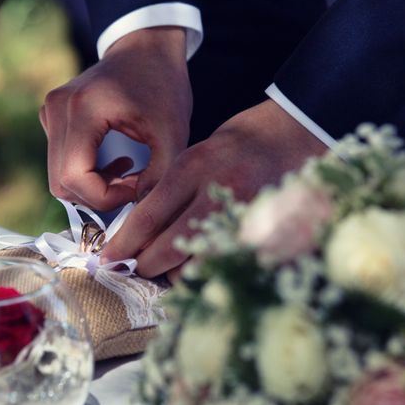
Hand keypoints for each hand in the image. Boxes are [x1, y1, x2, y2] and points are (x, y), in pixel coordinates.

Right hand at [40, 27, 191, 210]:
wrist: (145, 48)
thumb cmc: (163, 86)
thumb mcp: (173, 134)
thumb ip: (158, 177)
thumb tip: (138, 210)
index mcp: (83, 109)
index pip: (74, 177)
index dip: (105, 198)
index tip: (136, 190)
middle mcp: (57, 108)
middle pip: (62, 182)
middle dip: (98, 196)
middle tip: (132, 186)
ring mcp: (50, 111)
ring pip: (58, 177)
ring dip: (91, 187)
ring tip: (126, 172)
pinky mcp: (51, 116)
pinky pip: (59, 163)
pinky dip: (84, 173)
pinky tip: (111, 161)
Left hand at [101, 99, 327, 279]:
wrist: (296, 132)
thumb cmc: (239, 142)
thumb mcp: (196, 154)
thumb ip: (170, 191)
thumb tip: (142, 230)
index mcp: (194, 168)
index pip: (149, 216)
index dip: (125, 244)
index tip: (108, 259)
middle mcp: (216, 193)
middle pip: (168, 247)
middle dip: (146, 265)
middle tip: (136, 267)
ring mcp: (242, 216)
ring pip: (196, 264)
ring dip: (175, 273)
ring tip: (168, 266)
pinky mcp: (263, 232)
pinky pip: (224, 266)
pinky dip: (205, 271)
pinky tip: (198, 264)